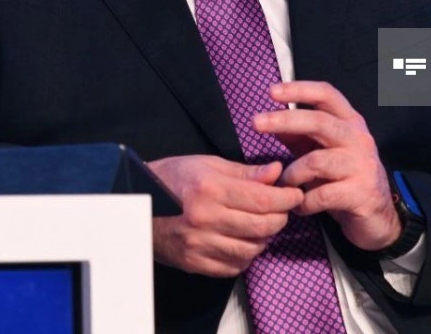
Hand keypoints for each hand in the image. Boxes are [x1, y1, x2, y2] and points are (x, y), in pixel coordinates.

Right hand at [147, 154, 304, 277]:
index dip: (286, 198)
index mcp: (209, 189)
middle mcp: (204, 218)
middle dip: (281, 218)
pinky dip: (246, 256)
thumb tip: (276, 172)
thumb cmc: (171, 178)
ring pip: (251, 250)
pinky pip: (233, 267)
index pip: (262, 198)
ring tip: (262, 224)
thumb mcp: (207, 164)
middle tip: (283, 209)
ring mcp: (198, 244)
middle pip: (262, 226)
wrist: (136, 203)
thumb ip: (245, 172)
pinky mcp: (194, 262)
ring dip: (265, 238)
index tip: (294, 194)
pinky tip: (243, 241)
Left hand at [254, 81, 402, 251]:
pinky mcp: (360, 193)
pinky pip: (321, 195)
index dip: (299, 89)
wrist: (378, 216)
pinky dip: (304, 202)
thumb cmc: (345, 178)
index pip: (327, 94)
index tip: (272, 91)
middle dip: (285, 120)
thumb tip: (269, 120)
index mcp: (349, 122)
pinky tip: (299, 207)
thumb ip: (299, 137)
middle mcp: (358, 138)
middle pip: (320, 121)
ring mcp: (361, 165)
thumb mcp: (322, 152)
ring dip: (291, 174)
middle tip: (255, 123)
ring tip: (283, 186)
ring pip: (316, 161)